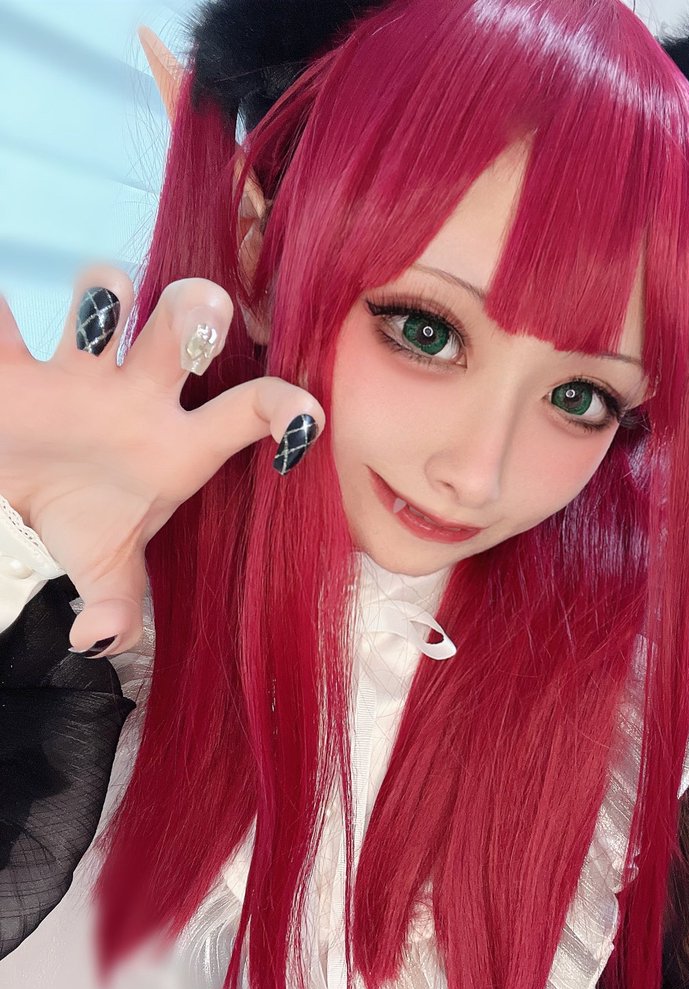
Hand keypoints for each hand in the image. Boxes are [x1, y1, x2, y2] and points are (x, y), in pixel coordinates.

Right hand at [0, 266, 324, 656]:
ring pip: (108, 295)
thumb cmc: (79, 524)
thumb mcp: (104, 569)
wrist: (12, 512)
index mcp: (177, 443)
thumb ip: (115, 606)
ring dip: (106, 296)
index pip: (246, 413)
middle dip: (193, 313)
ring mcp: (79, 370)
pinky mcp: (12, 366)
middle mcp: (137, 393)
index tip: (306, 418)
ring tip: (97, 327)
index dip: (281, 408)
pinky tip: (3, 325)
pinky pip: (0, 320)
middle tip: (196, 320)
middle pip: (184, 328)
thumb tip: (99, 642)